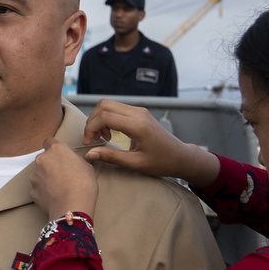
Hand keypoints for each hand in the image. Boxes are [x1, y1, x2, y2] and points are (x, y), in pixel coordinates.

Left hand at [30, 138, 97, 217]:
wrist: (72, 206)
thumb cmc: (83, 184)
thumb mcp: (86, 167)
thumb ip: (75, 160)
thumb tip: (72, 162)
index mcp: (56, 150)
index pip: (50, 142)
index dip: (55, 149)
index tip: (60, 156)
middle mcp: (42, 159)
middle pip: (44, 158)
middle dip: (50, 164)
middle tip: (62, 174)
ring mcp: (34, 175)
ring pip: (39, 173)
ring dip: (46, 178)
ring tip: (58, 188)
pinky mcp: (32, 191)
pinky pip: (38, 188)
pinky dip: (44, 191)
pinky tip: (54, 197)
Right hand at [82, 99, 219, 187]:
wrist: (180, 156)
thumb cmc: (161, 162)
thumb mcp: (136, 163)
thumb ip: (111, 157)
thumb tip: (89, 154)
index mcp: (138, 125)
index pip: (105, 117)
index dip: (91, 128)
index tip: (88, 143)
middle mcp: (138, 113)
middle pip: (104, 105)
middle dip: (92, 121)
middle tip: (93, 140)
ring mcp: (139, 111)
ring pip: (108, 105)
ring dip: (99, 120)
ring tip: (101, 138)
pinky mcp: (139, 112)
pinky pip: (116, 109)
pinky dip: (107, 119)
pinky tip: (110, 135)